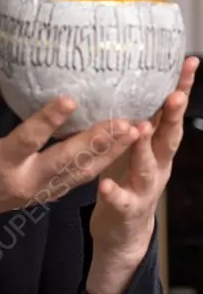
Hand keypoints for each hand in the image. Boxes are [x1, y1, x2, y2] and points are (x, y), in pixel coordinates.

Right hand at [0, 64, 148, 233]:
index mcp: (1, 163)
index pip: (28, 140)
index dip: (48, 120)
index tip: (71, 99)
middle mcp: (26, 181)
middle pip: (67, 162)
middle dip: (98, 142)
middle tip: (127, 122)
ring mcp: (40, 191)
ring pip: (81, 173)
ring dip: (111, 153)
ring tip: (137, 130)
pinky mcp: (49, 194)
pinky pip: (80, 179)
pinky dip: (103, 163)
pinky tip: (122, 146)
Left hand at [89, 56, 199, 257]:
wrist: (125, 231)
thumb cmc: (128, 181)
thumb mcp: (138, 148)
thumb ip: (140, 122)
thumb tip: (136, 83)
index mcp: (159, 147)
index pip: (171, 113)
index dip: (182, 87)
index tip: (189, 62)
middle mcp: (158, 165)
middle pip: (168, 137)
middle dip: (173, 116)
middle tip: (175, 95)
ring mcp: (144, 188)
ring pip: (146, 166)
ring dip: (144, 148)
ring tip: (140, 129)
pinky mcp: (125, 209)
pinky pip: (120, 200)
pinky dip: (113, 192)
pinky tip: (105, 185)